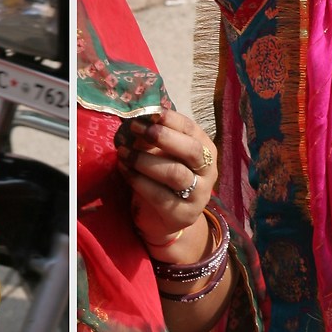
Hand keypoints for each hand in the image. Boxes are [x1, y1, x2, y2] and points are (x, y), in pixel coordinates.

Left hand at [114, 107, 213, 253]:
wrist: (163, 218)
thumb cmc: (162, 177)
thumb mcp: (160, 153)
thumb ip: (152, 138)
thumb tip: (135, 119)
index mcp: (205, 149)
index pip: (191, 128)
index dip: (169, 119)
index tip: (145, 113)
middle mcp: (208, 171)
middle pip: (191, 150)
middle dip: (162, 137)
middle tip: (135, 129)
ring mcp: (199, 194)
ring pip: (175, 173)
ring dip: (144, 160)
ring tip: (123, 152)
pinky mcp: (183, 215)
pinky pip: (159, 195)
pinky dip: (138, 180)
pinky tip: (124, 170)